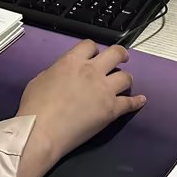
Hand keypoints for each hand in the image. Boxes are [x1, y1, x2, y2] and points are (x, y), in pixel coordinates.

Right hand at [17, 40, 145, 160]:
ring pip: (126, 77)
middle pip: (115, 54)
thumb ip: (57, 71)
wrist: (41, 131)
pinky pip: (130, 103)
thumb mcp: (40, 79)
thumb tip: (64, 73)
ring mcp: (104, 90)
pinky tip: (141, 100)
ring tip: (124, 83)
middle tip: (122, 58)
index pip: (90, 45)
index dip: (93, 49)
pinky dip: (137, 102)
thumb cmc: (34, 107)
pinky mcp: (111, 110)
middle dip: (120, 55)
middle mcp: (92, 72)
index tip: (94, 55)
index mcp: (72, 61)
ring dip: (125, 79)